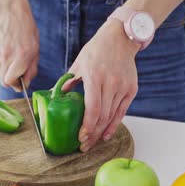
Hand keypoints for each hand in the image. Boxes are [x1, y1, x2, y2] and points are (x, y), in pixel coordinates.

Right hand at [0, 0, 38, 91]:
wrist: (10, 13)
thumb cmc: (26, 30)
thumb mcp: (35, 49)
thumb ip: (31, 69)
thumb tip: (25, 84)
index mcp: (21, 56)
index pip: (11, 82)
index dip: (16, 85)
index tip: (21, 83)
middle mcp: (6, 56)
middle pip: (4, 81)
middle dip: (12, 80)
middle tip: (18, 72)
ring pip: (0, 73)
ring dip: (7, 70)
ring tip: (13, 56)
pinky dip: (1, 62)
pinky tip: (6, 50)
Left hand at [63, 20, 139, 151]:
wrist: (120, 39)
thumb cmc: (96, 50)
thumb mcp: (78, 64)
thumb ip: (67, 82)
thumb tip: (53, 95)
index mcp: (95, 77)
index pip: (93, 108)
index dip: (87, 126)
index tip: (80, 138)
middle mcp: (111, 83)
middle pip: (102, 116)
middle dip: (92, 134)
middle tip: (83, 146)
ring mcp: (123, 87)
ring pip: (112, 116)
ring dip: (101, 132)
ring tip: (92, 143)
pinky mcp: (131, 89)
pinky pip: (122, 111)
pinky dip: (114, 125)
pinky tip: (105, 134)